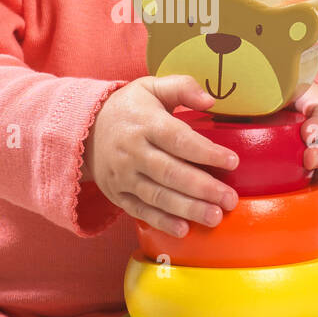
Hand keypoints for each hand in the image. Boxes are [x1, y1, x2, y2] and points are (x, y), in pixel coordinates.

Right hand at [84, 75, 239, 236]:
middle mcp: (132, 151)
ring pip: (157, 195)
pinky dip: (161, 222)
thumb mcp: (151, 86)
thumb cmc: (129, 108)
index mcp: (144, 123)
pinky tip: (184, 230)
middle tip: (230, 199)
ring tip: (214, 217)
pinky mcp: (117, 194)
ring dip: (187, 209)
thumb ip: (183, 87)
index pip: (178, 140)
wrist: (85, 128)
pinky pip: (140, 211)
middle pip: (170, 172)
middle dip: (202, 188)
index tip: (232, 162)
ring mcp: (123, 176)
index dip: (206, 152)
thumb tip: (211, 100)